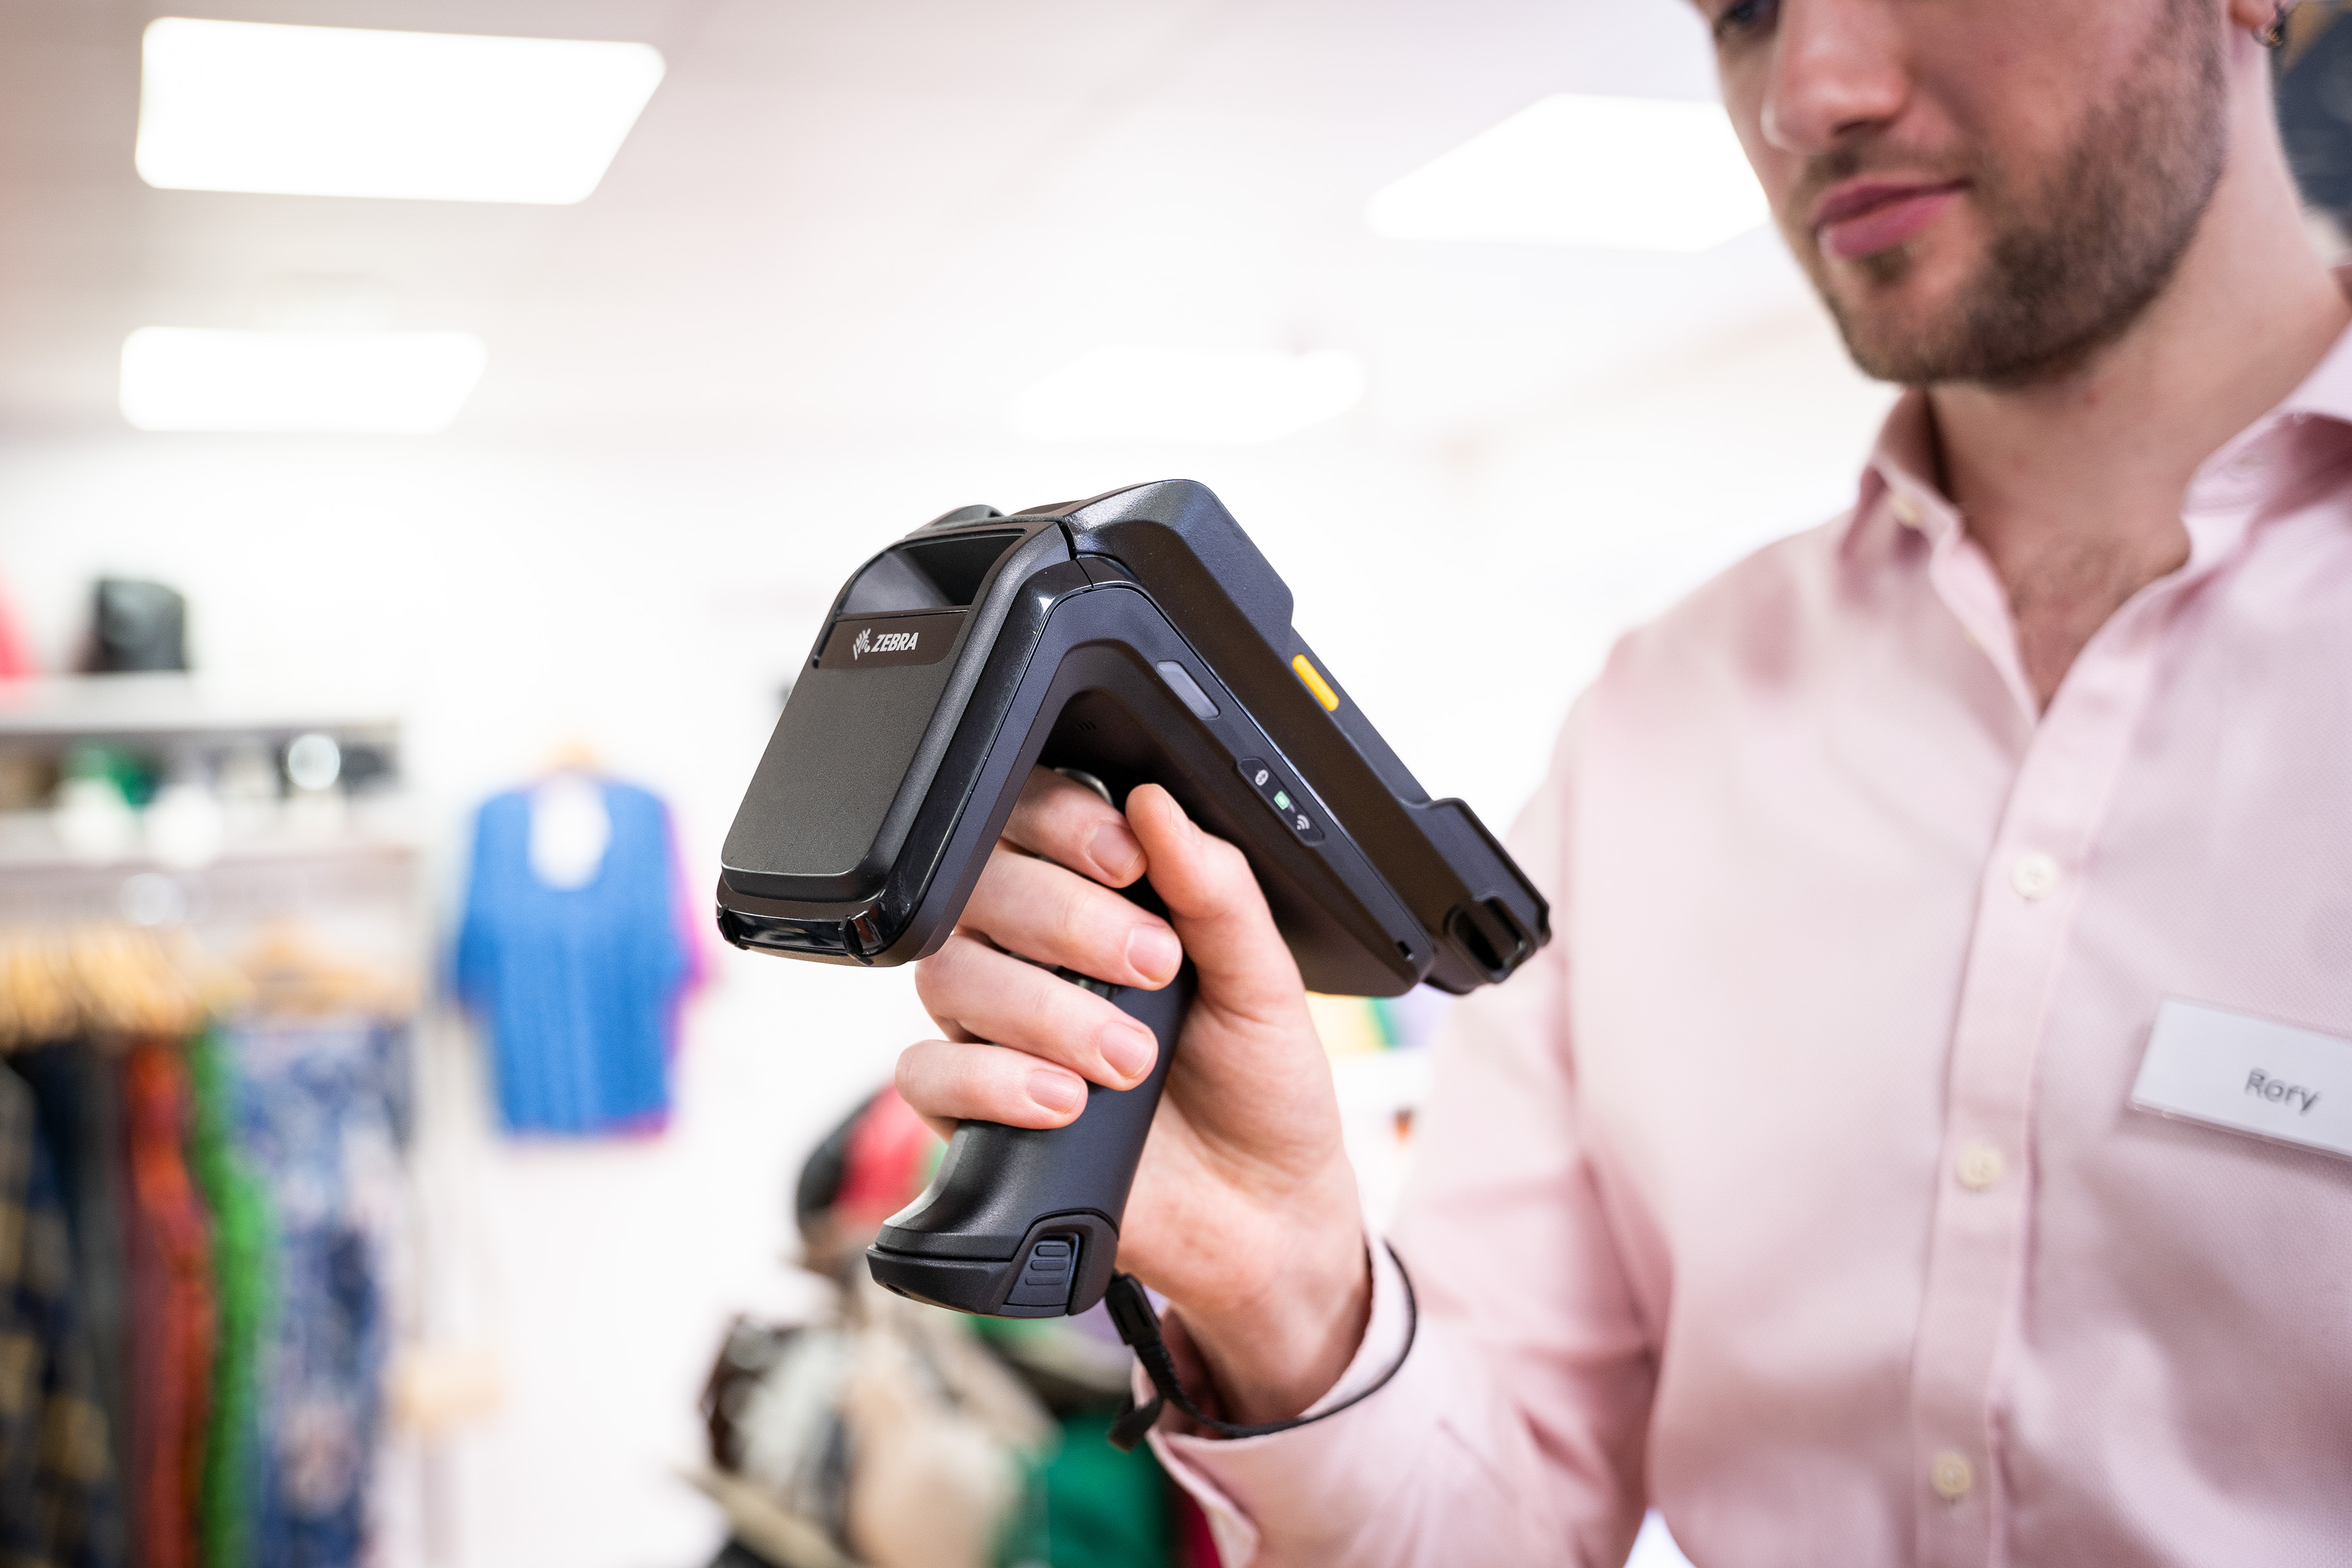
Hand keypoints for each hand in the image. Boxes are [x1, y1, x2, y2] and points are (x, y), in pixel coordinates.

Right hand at [897, 767, 1371, 1422]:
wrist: (1260, 1215)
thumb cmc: (1260, 1087)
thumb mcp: (1263, 984)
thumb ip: (1215, 892)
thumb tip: (1159, 804)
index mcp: (1096, 900)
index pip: (1031, 820)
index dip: (1060, 823)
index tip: (1125, 860)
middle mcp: (1031, 954)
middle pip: (981, 891)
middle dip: (1064, 921)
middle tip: (1151, 968)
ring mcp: (995, 1030)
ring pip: (950, 975)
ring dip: (1040, 1009)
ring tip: (1127, 1059)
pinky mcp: (973, 1111)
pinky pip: (928, 1074)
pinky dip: (990, 1082)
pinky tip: (1061, 1102)